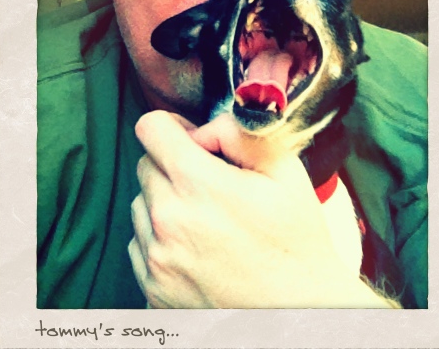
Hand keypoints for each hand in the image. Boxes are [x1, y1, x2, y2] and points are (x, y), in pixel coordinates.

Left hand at [129, 111, 393, 307]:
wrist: (298, 312)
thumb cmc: (295, 240)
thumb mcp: (284, 170)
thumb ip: (239, 132)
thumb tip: (205, 126)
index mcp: (197, 185)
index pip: (151, 129)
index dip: (173, 126)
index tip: (193, 141)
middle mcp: (167, 222)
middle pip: (145, 166)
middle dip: (173, 165)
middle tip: (210, 184)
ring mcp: (156, 260)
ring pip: (141, 205)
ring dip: (165, 202)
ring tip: (207, 220)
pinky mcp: (152, 290)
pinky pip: (141, 245)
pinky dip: (161, 239)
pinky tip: (198, 248)